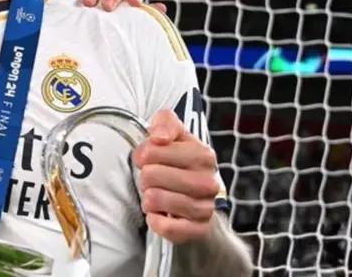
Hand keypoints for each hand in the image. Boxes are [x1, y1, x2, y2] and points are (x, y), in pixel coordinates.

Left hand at [132, 110, 219, 243]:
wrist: (194, 197)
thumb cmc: (178, 162)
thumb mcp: (172, 134)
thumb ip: (165, 122)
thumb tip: (159, 136)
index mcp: (203, 155)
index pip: (153, 151)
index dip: (143, 155)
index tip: (148, 159)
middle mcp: (208, 182)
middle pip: (151, 175)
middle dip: (144, 177)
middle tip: (152, 180)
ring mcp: (205, 207)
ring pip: (156, 199)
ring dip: (148, 198)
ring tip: (154, 195)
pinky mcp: (198, 229)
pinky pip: (167, 227)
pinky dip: (156, 221)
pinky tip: (157, 214)